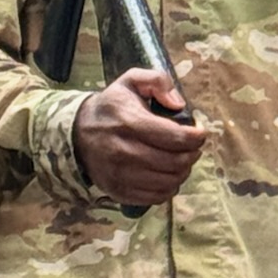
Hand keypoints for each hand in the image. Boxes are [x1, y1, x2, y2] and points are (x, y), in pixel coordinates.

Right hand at [73, 70, 206, 206]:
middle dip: (192, 154)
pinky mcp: (118, 192)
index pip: (175, 137)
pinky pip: (156, 197)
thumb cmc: (111, 106)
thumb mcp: (131, 81)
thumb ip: (158, 81)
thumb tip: (179, 105)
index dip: (196, 136)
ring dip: (183, 171)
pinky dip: (169, 187)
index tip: (199, 132)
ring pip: (168, 182)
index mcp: (129, 122)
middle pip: (175, 162)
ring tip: (182, 160)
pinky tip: (168, 174)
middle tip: (193, 147)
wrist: (77, 133)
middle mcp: (123, 151)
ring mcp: (120, 175)